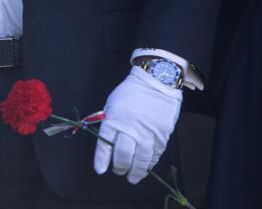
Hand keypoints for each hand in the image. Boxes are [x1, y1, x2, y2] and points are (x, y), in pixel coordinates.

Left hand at [93, 66, 181, 183]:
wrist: (156, 84)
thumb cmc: (131, 93)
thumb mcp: (112, 104)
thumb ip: (109, 122)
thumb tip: (108, 140)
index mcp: (114, 120)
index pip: (105, 145)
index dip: (102, 159)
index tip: (100, 170)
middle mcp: (130, 129)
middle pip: (123, 155)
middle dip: (120, 166)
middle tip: (118, 171)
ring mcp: (147, 134)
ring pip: (141, 159)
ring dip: (136, 171)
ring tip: (132, 177)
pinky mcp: (161, 136)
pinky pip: (155, 155)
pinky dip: (150, 164)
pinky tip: (145, 168)